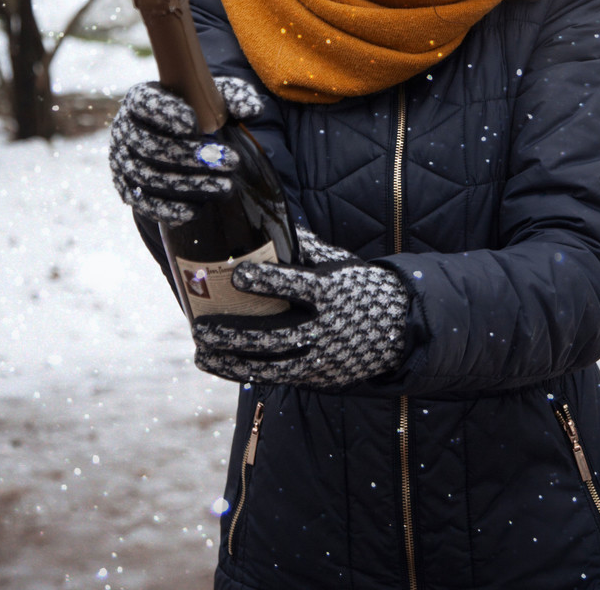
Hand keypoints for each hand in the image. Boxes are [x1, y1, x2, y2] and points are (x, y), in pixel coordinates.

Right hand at [109, 78, 260, 223]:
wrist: (181, 143)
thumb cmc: (200, 112)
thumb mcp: (217, 99)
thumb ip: (235, 97)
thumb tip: (253, 110)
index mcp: (142, 98)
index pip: (145, 103)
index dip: (165, 114)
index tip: (193, 125)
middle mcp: (125, 129)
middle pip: (151, 145)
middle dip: (192, 155)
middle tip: (231, 161)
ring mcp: (123, 161)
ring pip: (149, 175)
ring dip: (189, 183)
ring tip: (227, 186)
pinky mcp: (128, 189)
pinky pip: (142, 203)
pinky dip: (167, 208)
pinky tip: (195, 210)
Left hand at [192, 234, 408, 388]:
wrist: (400, 328)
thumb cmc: (357, 286)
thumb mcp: (338, 261)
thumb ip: (304, 247)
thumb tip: (267, 222)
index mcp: (331, 289)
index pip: (295, 285)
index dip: (266, 280)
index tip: (236, 274)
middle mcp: (326, 326)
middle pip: (275, 335)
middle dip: (234, 334)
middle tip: (200, 327)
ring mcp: (323, 356)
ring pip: (271, 366)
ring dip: (232, 362)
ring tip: (201, 353)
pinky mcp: (319, 377)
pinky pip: (279, 377)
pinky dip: (247, 372)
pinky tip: (221, 365)